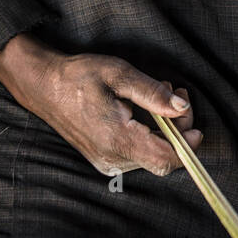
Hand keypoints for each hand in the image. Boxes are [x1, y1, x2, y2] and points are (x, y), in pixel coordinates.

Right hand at [0, 32, 201, 176]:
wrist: (43, 86)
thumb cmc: (79, 76)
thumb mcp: (119, 74)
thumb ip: (152, 93)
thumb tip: (182, 107)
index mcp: (117, 139)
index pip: (165, 158)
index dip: (187, 145)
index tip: (194, 124)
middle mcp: (112, 158)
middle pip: (162, 158)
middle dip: (178, 128)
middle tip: (176, 94)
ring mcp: (106, 162)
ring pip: (151, 156)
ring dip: (163, 129)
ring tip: (156, 96)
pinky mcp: (104, 160)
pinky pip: (137, 155)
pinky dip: (149, 135)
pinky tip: (143, 110)